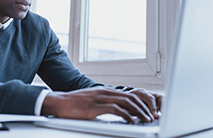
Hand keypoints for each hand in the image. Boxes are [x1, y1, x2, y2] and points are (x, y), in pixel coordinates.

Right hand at [41, 87, 160, 122]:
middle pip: (131, 98)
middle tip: (151, 116)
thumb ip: (104, 103)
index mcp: (106, 91)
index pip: (129, 95)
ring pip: (127, 103)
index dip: (140, 103)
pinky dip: (127, 115)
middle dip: (144, 108)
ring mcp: (102, 98)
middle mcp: (106, 92)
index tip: (147, 111)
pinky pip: (116, 109)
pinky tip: (132, 121)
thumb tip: (116, 110)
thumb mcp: (93, 101)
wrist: (61, 102)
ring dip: (139, 112)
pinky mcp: (97, 106)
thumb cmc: (75, 103)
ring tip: (146, 119)